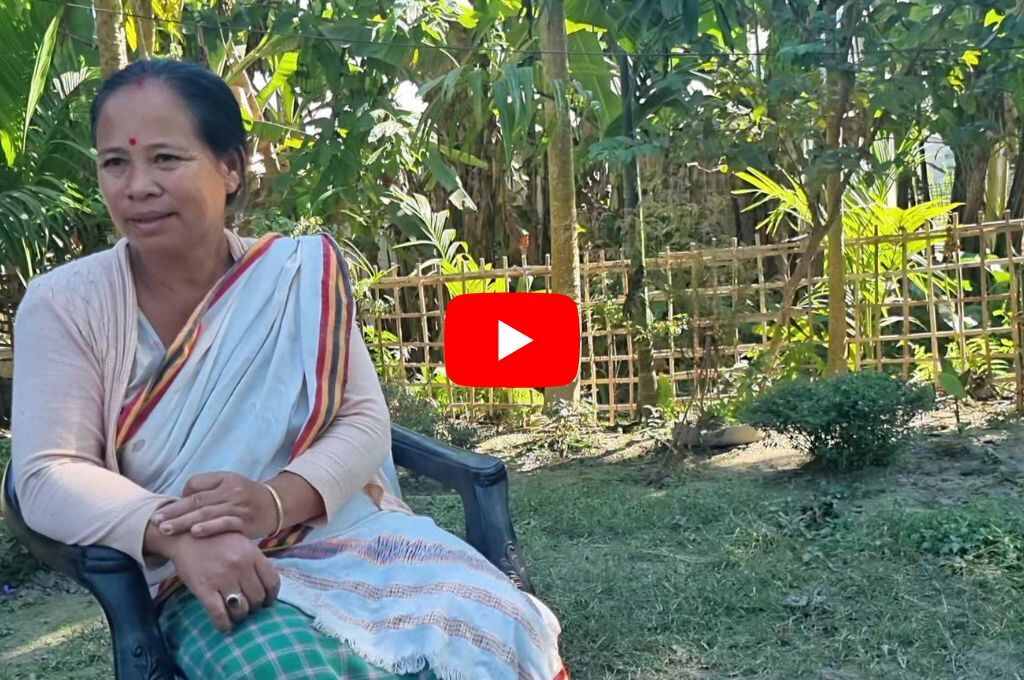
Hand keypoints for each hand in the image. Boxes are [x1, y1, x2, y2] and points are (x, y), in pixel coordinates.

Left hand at [153, 472, 276, 539]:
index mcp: (224, 480)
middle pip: (197, 501)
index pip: (195, 484)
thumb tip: (184, 498)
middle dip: (174, 512)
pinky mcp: (246, 522)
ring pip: (207, 513)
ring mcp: (238, 507)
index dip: (180, 498)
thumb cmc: (247, 496)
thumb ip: (208, 489)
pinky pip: (225, 524)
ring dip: (185, 521)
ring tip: (167, 528)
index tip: (165, 511)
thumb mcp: (230, 484)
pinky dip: (209, 528)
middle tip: (155, 521)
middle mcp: (230, 491)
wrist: (277, 504)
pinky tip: (195, 532)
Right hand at [168, 532, 279, 631]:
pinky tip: (224, 626)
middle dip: (254, 607)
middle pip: (257, 598)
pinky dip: (224, 625)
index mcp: (252, 554)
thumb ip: (255, 562)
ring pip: (241, 609)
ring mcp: (222, 578)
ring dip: (239, 616)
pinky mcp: (204, 588)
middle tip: (246, 607)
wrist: (185, 536)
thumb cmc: (216, 541)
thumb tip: (267, 586)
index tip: (266, 602)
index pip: (272, 582)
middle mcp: (240, 566)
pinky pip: (219, 614)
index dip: (271, 597)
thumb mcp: (242, 544)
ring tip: (235, 615)